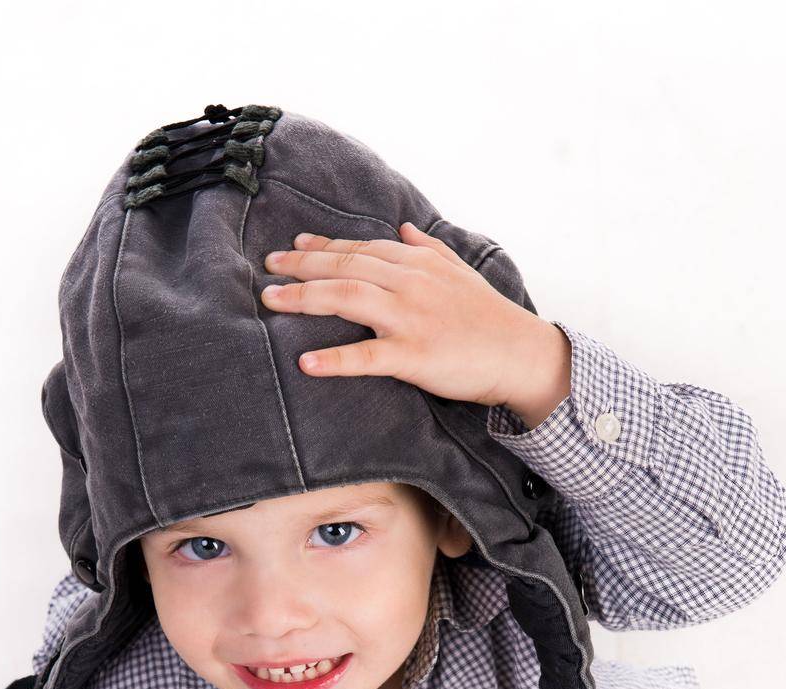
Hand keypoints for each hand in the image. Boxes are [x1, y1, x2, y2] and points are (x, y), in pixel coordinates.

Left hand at [259, 223, 570, 425]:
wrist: (519, 353)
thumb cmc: (489, 316)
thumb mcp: (460, 271)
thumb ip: (428, 248)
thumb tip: (405, 228)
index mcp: (416, 263)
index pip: (360, 248)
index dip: (322, 246)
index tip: (292, 247)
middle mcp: (408, 283)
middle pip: (344, 266)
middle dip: (300, 266)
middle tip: (266, 269)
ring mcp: (409, 317)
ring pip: (346, 298)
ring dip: (304, 298)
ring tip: (269, 302)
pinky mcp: (413, 355)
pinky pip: (366, 357)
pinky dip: (335, 360)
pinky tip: (306, 363)